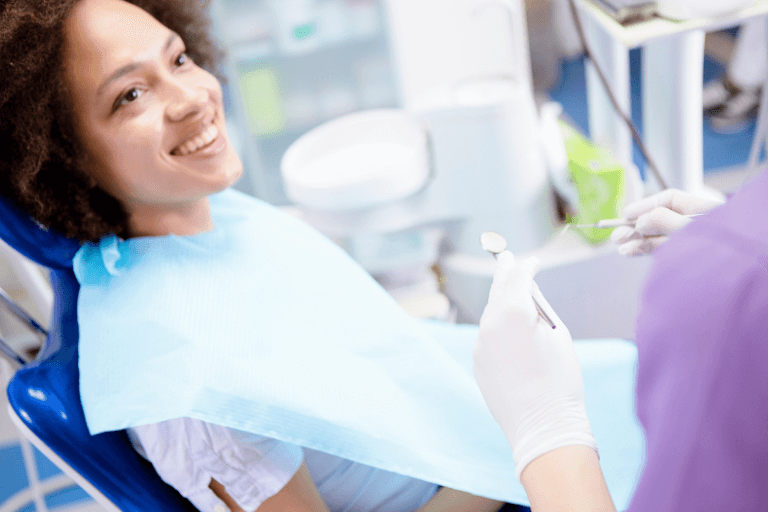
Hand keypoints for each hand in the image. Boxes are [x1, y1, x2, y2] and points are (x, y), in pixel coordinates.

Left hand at [472, 252, 595, 479]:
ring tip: (509, 292)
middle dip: (504, 274)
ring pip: (490, 315)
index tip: (531, 262)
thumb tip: (526, 296)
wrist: (543, 426)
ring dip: (500, 303)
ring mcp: (480, 345)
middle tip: (504, 257)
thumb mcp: (558, 335)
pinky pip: (487, 338)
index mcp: (512, 312)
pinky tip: (508, 331)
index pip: (517, 278)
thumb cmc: (560, 380)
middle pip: (497, 292)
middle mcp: (489, 325)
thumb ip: (538, 309)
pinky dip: (496, 329)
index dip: (526, 267)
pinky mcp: (478, 363)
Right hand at [611, 188, 723, 255]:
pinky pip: (660, 250)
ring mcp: (688, 241)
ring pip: (657, 236)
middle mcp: (693, 224)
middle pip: (659, 218)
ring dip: (636, 240)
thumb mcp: (691, 229)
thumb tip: (641, 220)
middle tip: (617, 234)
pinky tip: (629, 251)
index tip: (627, 214)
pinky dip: (644, 250)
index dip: (646, 205)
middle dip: (637, 226)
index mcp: (702, 210)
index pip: (669, 200)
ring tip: (619, 245)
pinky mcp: (683, 257)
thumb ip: (665, 222)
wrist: (741, 274)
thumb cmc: (724, 249)